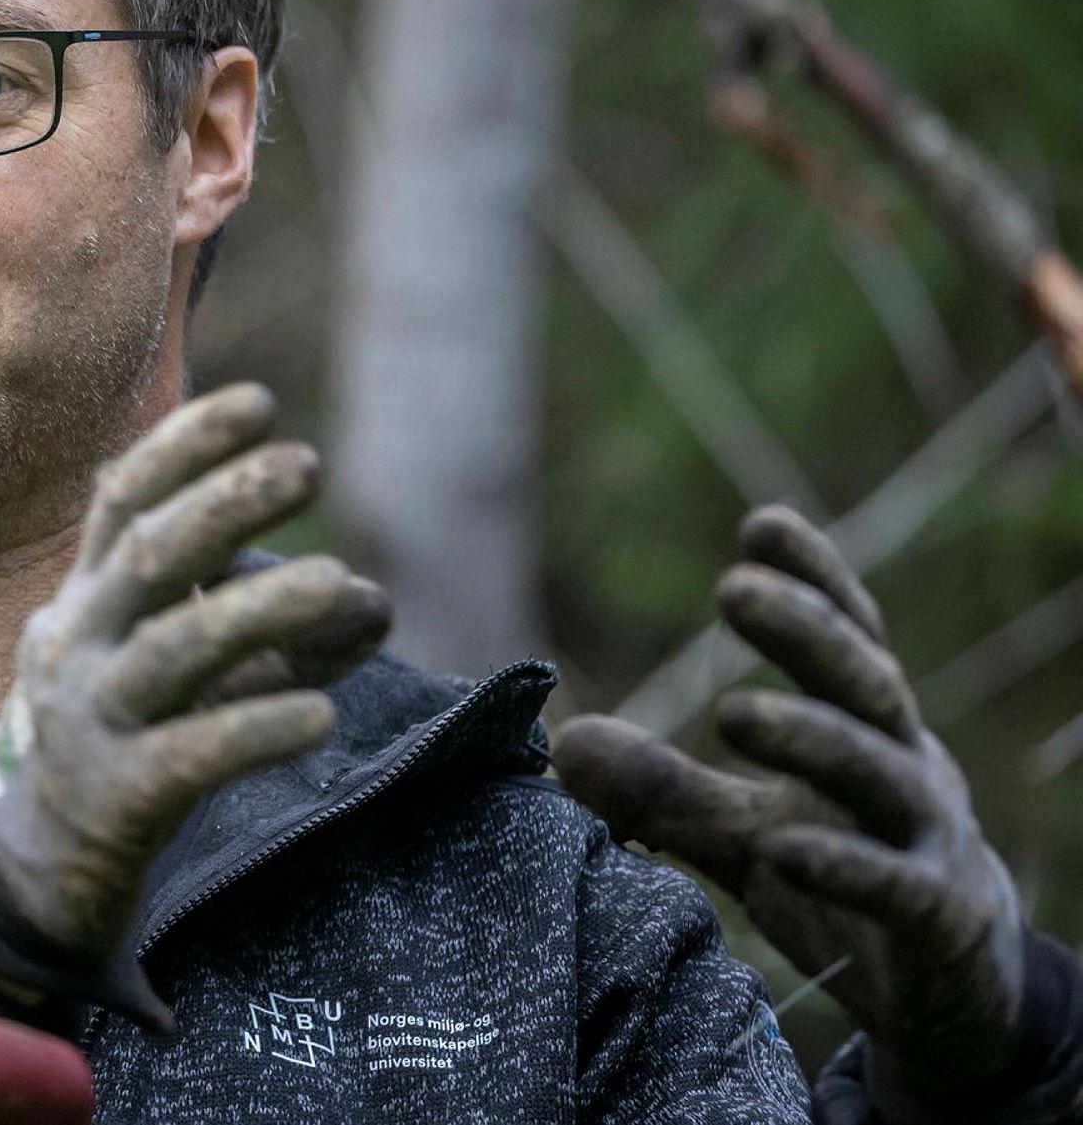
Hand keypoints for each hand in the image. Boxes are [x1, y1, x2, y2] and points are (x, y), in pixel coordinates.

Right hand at [0, 383, 389, 983]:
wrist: (32, 869)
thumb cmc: (127, 740)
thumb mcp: (184, 670)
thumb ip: (275, 630)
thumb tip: (376, 599)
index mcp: (86, 596)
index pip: (123, 499)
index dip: (186, 445)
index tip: (257, 401)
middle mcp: (77, 644)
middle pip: (145, 558)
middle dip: (225, 503)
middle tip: (307, 463)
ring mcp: (89, 721)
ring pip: (172, 651)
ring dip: (257, 609)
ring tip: (338, 581)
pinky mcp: (116, 799)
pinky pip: (188, 756)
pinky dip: (253, 729)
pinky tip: (319, 714)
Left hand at [553, 504, 1027, 1104]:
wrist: (949, 990)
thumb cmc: (839, 875)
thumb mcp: (743, 830)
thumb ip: (665, 788)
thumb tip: (562, 741)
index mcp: (864, 728)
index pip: (850, 637)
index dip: (816, 579)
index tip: (763, 524)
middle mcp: (906, 765)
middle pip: (866, 683)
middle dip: (807, 631)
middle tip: (733, 588)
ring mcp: (930, 840)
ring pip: (882, 774)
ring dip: (813, 738)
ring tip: (736, 712)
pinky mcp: (939, 920)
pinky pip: (895, 885)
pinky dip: (844, 864)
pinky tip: (785, 848)